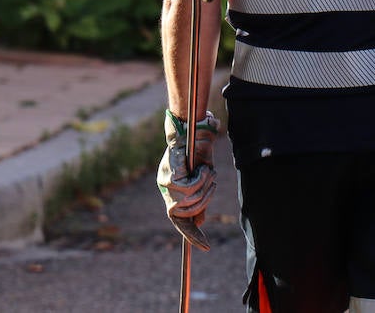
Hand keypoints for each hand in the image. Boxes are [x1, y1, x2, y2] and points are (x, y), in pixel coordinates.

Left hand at [156, 110, 220, 249]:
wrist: (193, 128)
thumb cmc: (199, 150)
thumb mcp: (201, 179)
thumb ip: (198, 198)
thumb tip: (199, 220)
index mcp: (170, 190)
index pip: (178, 220)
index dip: (191, 235)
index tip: (204, 246)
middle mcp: (164, 188)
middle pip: (187, 213)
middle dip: (204, 201)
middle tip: (210, 183)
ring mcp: (164, 183)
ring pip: (191, 200)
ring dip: (205, 187)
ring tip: (206, 171)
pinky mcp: (169, 175)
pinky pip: (190, 189)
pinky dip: (202, 179)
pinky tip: (203, 167)